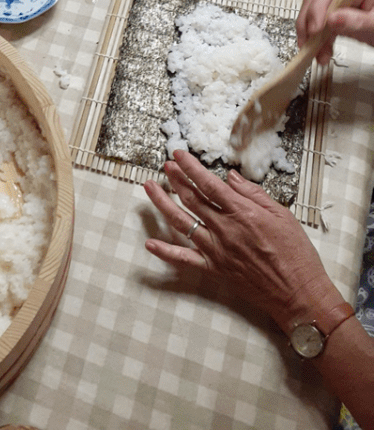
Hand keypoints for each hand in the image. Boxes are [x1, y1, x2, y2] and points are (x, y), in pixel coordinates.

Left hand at [143, 151, 337, 333]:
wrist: (299, 295)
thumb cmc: (296, 254)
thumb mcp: (282, 215)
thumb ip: (253, 194)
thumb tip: (230, 176)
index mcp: (242, 213)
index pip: (208, 184)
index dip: (190, 167)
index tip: (178, 154)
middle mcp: (224, 230)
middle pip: (191, 199)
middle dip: (175, 179)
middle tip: (166, 165)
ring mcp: (216, 250)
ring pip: (182, 222)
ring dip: (163, 203)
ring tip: (150, 187)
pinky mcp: (215, 270)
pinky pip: (184, 260)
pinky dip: (166, 252)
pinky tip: (150, 243)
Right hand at [296, 0, 373, 64]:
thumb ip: (358, 21)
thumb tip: (332, 19)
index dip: (318, 9)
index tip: (316, 30)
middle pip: (318, 0)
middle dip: (309, 23)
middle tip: (309, 43)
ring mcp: (343, 4)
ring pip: (315, 14)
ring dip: (310, 35)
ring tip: (315, 54)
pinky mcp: (341, 18)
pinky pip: (322, 27)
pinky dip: (318, 41)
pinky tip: (321, 53)